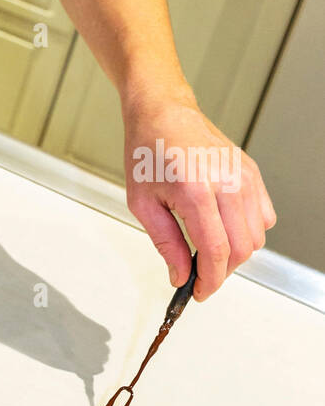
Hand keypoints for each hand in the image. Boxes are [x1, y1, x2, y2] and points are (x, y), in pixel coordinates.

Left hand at [122, 93, 276, 300]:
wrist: (162, 113)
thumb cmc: (147, 150)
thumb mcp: (142, 203)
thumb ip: (166, 244)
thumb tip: (182, 276)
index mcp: (195, 191)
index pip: (216, 252)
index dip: (210, 281)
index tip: (199, 292)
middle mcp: (226, 183)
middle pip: (242, 249)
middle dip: (221, 271)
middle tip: (200, 274)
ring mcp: (243, 176)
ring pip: (257, 236)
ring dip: (236, 253)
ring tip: (209, 248)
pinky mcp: (251, 172)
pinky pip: (263, 216)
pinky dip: (249, 230)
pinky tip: (225, 227)